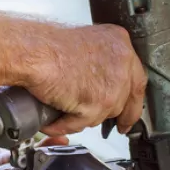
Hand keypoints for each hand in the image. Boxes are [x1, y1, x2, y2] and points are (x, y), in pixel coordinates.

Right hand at [24, 24, 146, 136]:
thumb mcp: (87, 42)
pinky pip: (81, 123)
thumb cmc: (49, 45)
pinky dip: (65, 125)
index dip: (132, 98)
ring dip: (85, 117)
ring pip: (104, 114)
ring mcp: (112, 86)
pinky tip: (54, 122)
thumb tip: (104, 82)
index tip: (129, 111)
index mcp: (120, 44)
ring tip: (66, 112)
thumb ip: (103, 61)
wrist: (33, 52)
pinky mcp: (97, 104)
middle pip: (126, 100)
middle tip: (117, 126)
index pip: (136, 78)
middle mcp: (122, 64)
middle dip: (119, 115)